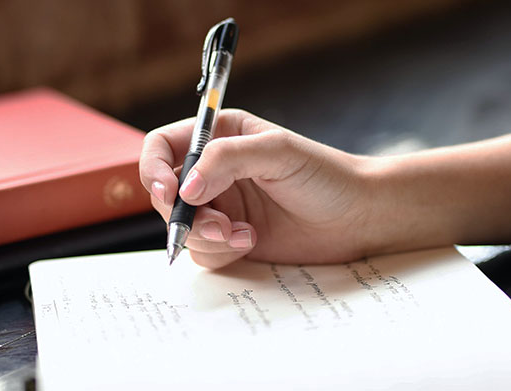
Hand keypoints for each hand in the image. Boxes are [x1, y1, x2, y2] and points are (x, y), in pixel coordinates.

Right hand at [139, 109, 378, 268]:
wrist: (358, 217)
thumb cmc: (326, 175)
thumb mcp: (278, 152)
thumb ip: (227, 160)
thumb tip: (184, 189)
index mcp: (220, 137)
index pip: (162, 147)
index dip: (153, 169)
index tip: (168, 192)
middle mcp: (214, 171)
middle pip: (165, 194)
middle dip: (184, 214)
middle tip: (218, 224)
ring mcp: (221, 207)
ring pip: (181, 227)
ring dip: (205, 236)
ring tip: (243, 235)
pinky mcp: (230, 238)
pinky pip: (202, 252)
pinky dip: (221, 252)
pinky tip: (251, 242)